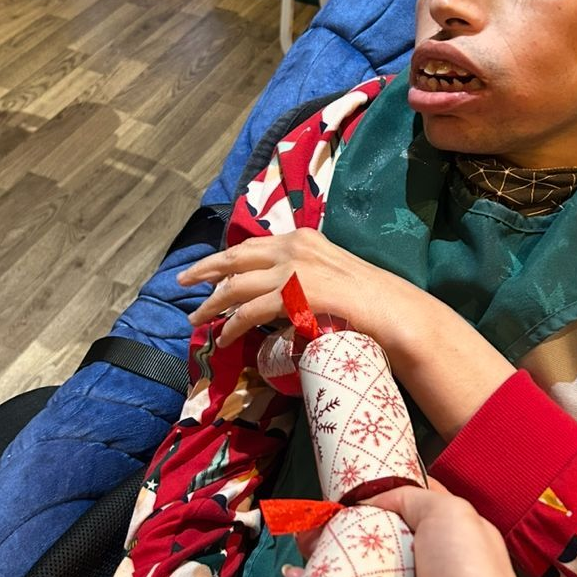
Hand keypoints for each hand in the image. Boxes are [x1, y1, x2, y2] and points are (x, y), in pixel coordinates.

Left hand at [177, 228, 416, 350]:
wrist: (394, 313)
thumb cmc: (370, 300)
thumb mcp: (331, 274)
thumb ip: (304, 273)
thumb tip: (278, 289)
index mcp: (302, 238)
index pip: (252, 245)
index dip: (225, 257)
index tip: (206, 268)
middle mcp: (294, 248)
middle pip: (236, 258)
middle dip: (205, 271)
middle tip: (182, 282)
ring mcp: (293, 271)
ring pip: (237, 286)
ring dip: (212, 305)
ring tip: (196, 320)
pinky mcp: (293, 296)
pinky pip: (250, 312)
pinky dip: (232, 326)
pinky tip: (223, 337)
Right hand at [284, 480, 528, 576]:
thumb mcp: (450, 514)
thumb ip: (412, 496)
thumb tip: (375, 499)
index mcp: (446, 538)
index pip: (408, 508)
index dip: (379, 495)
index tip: (347, 488)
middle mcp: (424, 568)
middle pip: (373, 539)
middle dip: (341, 527)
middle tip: (313, 521)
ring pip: (353, 572)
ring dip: (323, 560)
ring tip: (301, 547)